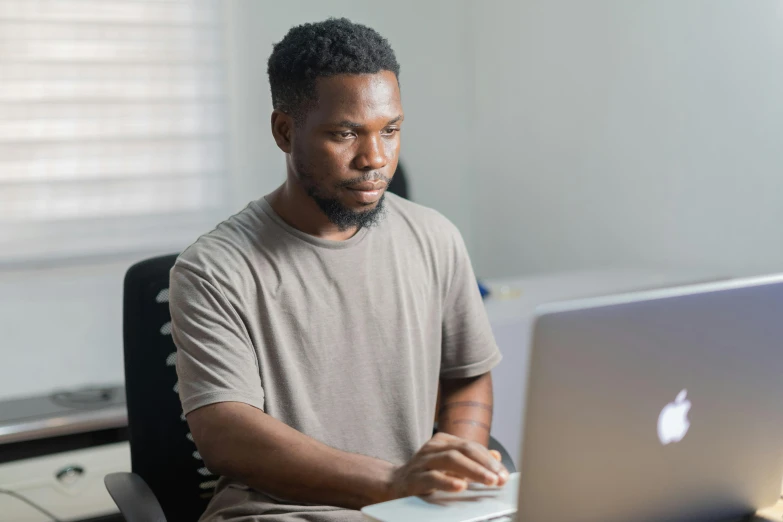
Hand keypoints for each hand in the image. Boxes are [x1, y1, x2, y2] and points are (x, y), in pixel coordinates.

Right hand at [383, 432, 509, 498]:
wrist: (395, 484)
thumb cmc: (426, 474)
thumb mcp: (450, 465)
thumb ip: (472, 460)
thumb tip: (496, 456)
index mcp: (443, 441)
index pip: (471, 446)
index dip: (489, 459)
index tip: (504, 474)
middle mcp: (433, 448)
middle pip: (463, 449)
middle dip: (485, 463)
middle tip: (499, 477)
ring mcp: (422, 461)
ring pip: (451, 460)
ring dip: (473, 471)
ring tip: (488, 481)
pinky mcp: (414, 478)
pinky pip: (432, 477)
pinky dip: (448, 482)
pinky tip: (460, 487)